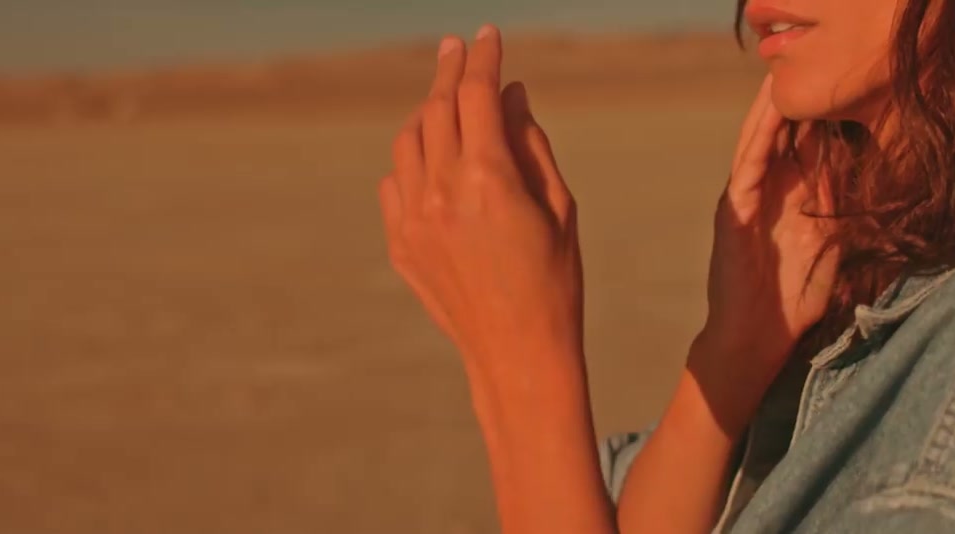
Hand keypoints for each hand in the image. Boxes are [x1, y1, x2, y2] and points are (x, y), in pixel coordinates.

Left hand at [379, 26, 581, 381]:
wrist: (516, 352)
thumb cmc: (554, 279)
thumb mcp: (558, 206)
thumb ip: (530, 143)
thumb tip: (511, 95)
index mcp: (488, 179)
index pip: (476, 95)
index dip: (482, 58)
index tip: (487, 36)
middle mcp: (442, 193)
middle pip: (435, 109)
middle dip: (448, 72)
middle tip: (457, 49)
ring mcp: (414, 220)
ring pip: (408, 141)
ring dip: (426, 114)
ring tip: (445, 103)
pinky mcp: (400, 245)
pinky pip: (395, 183)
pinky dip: (412, 161)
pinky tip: (431, 161)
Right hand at [696, 74, 837, 382]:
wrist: (756, 342)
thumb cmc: (795, 303)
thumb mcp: (835, 251)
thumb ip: (850, 217)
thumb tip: (888, 188)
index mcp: (797, 198)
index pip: (816, 144)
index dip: (835, 112)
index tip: (861, 79)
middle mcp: (772, 191)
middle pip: (790, 132)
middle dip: (806, 96)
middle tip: (824, 56)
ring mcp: (749, 197)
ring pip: (764, 136)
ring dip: (777, 101)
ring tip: (792, 66)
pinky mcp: (733, 209)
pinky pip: (748, 161)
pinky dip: (759, 131)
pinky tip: (773, 105)